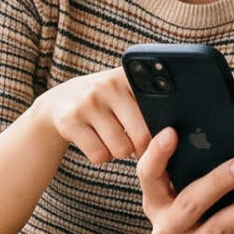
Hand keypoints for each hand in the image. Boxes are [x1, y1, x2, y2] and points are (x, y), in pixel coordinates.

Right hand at [24, 68, 150, 165]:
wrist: (60, 101)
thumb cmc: (106, 101)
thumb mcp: (125, 91)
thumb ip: (150, 102)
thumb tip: (173, 134)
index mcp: (129, 77)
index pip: (159, 111)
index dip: (161, 130)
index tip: (161, 136)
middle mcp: (109, 85)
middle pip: (142, 136)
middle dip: (141, 148)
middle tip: (135, 144)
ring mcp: (88, 102)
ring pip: (120, 149)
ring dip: (119, 152)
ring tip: (112, 138)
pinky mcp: (70, 121)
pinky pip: (99, 155)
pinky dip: (101, 156)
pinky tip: (96, 141)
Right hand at [137, 129, 233, 233]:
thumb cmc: (206, 215)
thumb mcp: (193, 195)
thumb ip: (196, 172)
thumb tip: (223, 136)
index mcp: (156, 202)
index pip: (148, 175)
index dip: (157, 155)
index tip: (172, 132)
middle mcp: (164, 230)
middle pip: (190, 203)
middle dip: (218, 182)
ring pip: (219, 227)